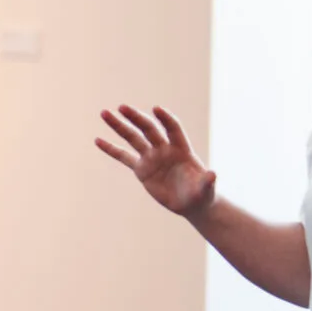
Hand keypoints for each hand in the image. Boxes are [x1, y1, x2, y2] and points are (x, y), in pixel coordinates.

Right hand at [97, 106, 217, 218]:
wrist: (192, 203)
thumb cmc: (202, 194)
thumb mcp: (206, 190)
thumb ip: (207, 182)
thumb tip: (213, 174)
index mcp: (181, 150)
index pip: (173, 129)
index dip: (165, 119)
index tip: (156, 109)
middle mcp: (164, 149)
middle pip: (148, 129)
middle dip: (136, 118)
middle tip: (122, 107)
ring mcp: (151, 158)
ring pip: (133, 138)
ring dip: (119, 126)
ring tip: (105, 113)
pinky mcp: (141, 169)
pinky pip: (123, 157)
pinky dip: (111, 149)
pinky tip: (98, 140)